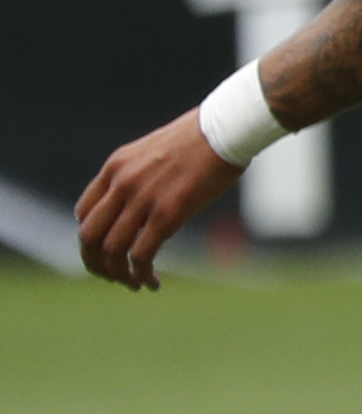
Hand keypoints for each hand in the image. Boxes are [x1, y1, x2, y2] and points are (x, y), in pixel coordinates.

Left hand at [73, 110, 238, 289]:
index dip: (91, 238)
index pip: (84, 212)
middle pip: (90, 236)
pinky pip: (141, 254)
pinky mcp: (167, 214)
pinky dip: (142, 274)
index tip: (108, 251)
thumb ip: (141, 174)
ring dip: (119, 275)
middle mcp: (121, 184)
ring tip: (135, 284)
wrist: (225, 129)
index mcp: (115, 167)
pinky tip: (153, 282)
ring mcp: (142, 199)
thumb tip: (145, 196)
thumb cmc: (202, 139)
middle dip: (96, 263)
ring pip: (112, 250)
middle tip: (111, 277)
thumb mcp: (155, 151)